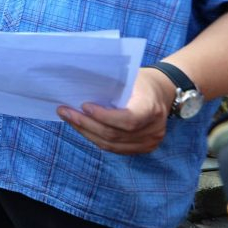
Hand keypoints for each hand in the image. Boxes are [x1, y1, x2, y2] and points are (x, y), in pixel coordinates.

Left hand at [57, 67, 172, 154]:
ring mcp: (150, 142)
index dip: (105, 116)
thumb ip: (111, 87)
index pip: (129, 119)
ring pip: (111, 144)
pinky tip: (81, 127)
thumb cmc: (141, 82)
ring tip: (68, 118)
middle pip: (115, 134)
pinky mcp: (143, 148)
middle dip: (86, 124)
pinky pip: (114, 148)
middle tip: (64, 111)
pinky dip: (95, 138)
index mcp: (152, 108)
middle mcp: (154, 129)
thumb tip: (78, 88)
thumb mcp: (130, 78)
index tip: (84, 106)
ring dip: (86, 132)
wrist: (162, 92)